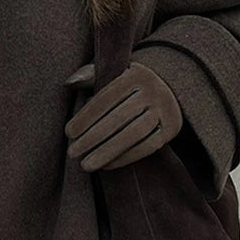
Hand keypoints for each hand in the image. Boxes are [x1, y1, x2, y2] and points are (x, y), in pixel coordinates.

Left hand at [64, 60, 181, 171]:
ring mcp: (164, 110)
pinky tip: (106, 165)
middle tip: (72, 153)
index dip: (86, 116)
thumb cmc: (128, 86)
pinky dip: (126, 157)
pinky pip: (148, 146)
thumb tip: (69, 83)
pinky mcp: (171, 128)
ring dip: (107, 151)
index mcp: (135, 74)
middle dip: (92, 137)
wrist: (168, 91)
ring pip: (133, 134)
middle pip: (119, 118)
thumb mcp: (113, 74)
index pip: (106, 98)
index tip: (69, 133)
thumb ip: (90, 76)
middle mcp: (153, 90)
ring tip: (86, 165)